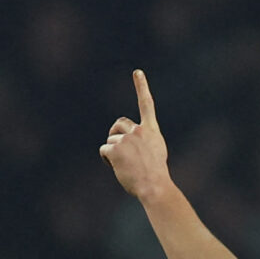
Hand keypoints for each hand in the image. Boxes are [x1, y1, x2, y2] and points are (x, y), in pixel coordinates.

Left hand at [99, 69, 170, 198]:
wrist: (154, 186)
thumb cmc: (155, 175)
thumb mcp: (155, 153)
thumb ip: (144, 142)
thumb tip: (129, 143)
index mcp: (151, 130)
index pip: (146, 104)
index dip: (142, 87)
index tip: (137, 72)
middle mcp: (139, 130)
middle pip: (118, 124)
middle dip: (115, 134)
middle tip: (120, 151)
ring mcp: (126, 139)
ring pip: (110, 140)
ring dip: (113, 152)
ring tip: (125, 166)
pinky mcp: (115, 149)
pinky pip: (104, 150)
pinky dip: (107, 160)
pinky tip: (118, 168)